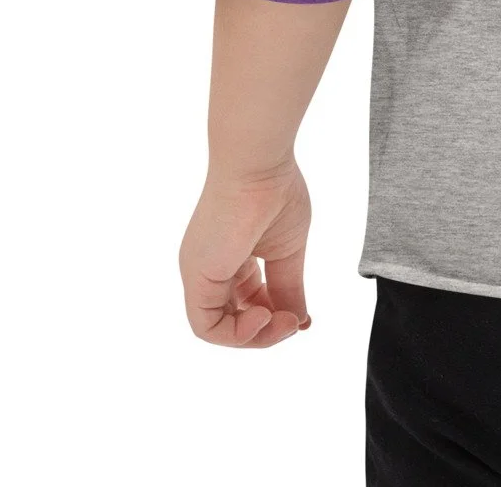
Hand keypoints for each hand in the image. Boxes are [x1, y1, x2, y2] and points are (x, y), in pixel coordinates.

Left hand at [179, 162, 313, 345]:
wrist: (259, 164)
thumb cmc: (275, 192)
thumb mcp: (288, 250)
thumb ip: (289, 288)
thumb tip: (300, 322)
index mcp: (232, 256)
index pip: (249, 299)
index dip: (276, 315)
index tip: (303, 318)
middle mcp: (211, 267)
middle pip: (234, 317)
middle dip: (267, 331)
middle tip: (295, 323)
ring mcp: (200, 272)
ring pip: (219, 327)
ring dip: (255, 336)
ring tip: (285, 321)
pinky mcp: (196, 276)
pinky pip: (206, 326)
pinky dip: (237, 333)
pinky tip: (265, 316)